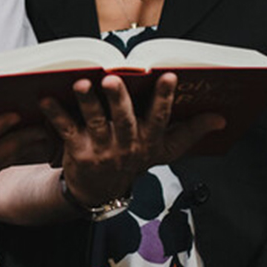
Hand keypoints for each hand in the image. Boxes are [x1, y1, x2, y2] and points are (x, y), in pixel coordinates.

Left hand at [42, 73, 224, 206]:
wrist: (99, 191)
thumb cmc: (134, 159)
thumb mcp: (165, 150)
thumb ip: (191, 131)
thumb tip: (221, 117)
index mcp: (149, 140)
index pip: (159, 117)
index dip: (164, 97)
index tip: (167, 75)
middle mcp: (127, 145)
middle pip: (124, 119)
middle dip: (118, 98)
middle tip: (111, 78)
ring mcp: (102, 149)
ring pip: (95, 121)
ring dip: (87, 102)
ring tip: (80, 83)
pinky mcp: (78, 150)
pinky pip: (66, 129)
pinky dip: (55, 114)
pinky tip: (45, 98)